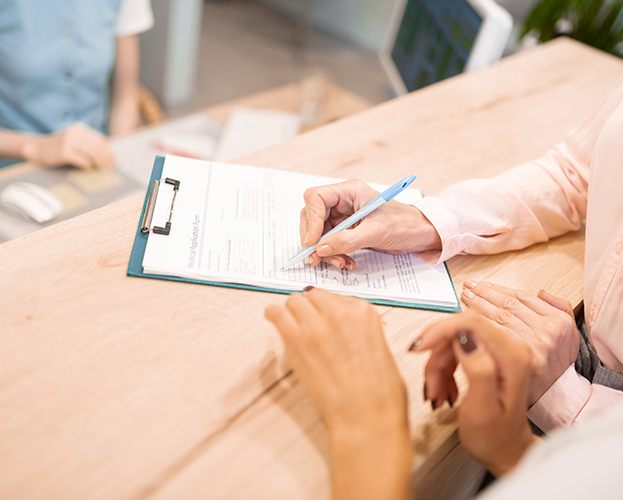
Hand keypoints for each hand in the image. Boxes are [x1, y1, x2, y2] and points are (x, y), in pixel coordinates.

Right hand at [22, 123, 114, 169]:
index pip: (101, 140)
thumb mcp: (76, 141)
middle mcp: (75, 133)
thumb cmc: (62, 147)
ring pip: (92, 154)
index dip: (109, 152)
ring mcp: (68, 142)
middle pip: (98, 147)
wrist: (38, 148)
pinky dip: (88, 166)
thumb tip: (111, 158)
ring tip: (100, 170)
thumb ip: (90, 145)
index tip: (113, 162)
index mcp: (80, 128)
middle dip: (106, 159)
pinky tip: (87, 169)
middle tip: (107, 168)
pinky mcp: (64, 152)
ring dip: (99, 164)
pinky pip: (82, 161)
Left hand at [265, 288, 411, 499]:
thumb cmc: (380, 393)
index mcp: (364, 312)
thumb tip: (343, 331)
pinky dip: (273, 315)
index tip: (324, 319)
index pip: (336, 297)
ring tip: (290, 324)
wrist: (367, 418)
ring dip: (292, 311)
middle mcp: (339, 312)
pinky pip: (276, 313)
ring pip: (294, 301)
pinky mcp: (296, 340)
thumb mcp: (380, 349)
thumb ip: (359, 331)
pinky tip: (273, 320)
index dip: (327, 309)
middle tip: (307, 324)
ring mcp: (316, 324)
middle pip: (313, 295)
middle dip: (309, 308)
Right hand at [300, 180, 440, 269]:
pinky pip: (329, 243)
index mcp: (349, 191)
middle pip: (312, 217)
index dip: (310, 220)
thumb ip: (346, 240)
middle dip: (315, 240)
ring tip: (340, 263)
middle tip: (319, 258)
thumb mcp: (375, 233)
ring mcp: (343, 217)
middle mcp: (342, 202)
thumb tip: (320, 248)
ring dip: (325, 252)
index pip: (315, 198)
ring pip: (319, 234)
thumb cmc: (404, 225)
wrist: (420, 235)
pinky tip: (346, 262)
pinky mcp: (346, 231)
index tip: (313, 242)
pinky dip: (334, 255)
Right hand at [414, 312, 538, 475]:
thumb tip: (465, 338)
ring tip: (437, 393)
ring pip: (453, 340)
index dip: (440, 331)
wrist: (505, 450)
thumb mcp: (482, 409)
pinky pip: (456, 348)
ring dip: (438, 366)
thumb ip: (478, 370)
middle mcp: (510, 346)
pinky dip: (444, 368)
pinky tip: (444, 388)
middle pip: (459, 331)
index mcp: (512, 356)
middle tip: (430, 385)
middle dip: (437, 356)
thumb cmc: (494, 436)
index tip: (418, 348)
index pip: (470, 323)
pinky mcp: (490, 353)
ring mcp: (500, 348)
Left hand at [460, 281, 579, 403]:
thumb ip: (559, 308)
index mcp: (558, 321)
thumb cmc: (555, 365)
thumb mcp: (569, 334)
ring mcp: (530, 346)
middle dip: (484, 294)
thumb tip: (541, 292)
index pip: (522, 298)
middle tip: (468, 287)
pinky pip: (490, 335)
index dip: (498, 289)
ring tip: (464, 297)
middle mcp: (546, 332)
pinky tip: (466, 319)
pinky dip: (476, 325)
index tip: (482, 285)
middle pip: (507, 305)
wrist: (551, 401)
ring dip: (477, 305)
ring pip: (497, 317)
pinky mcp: (514, 359)